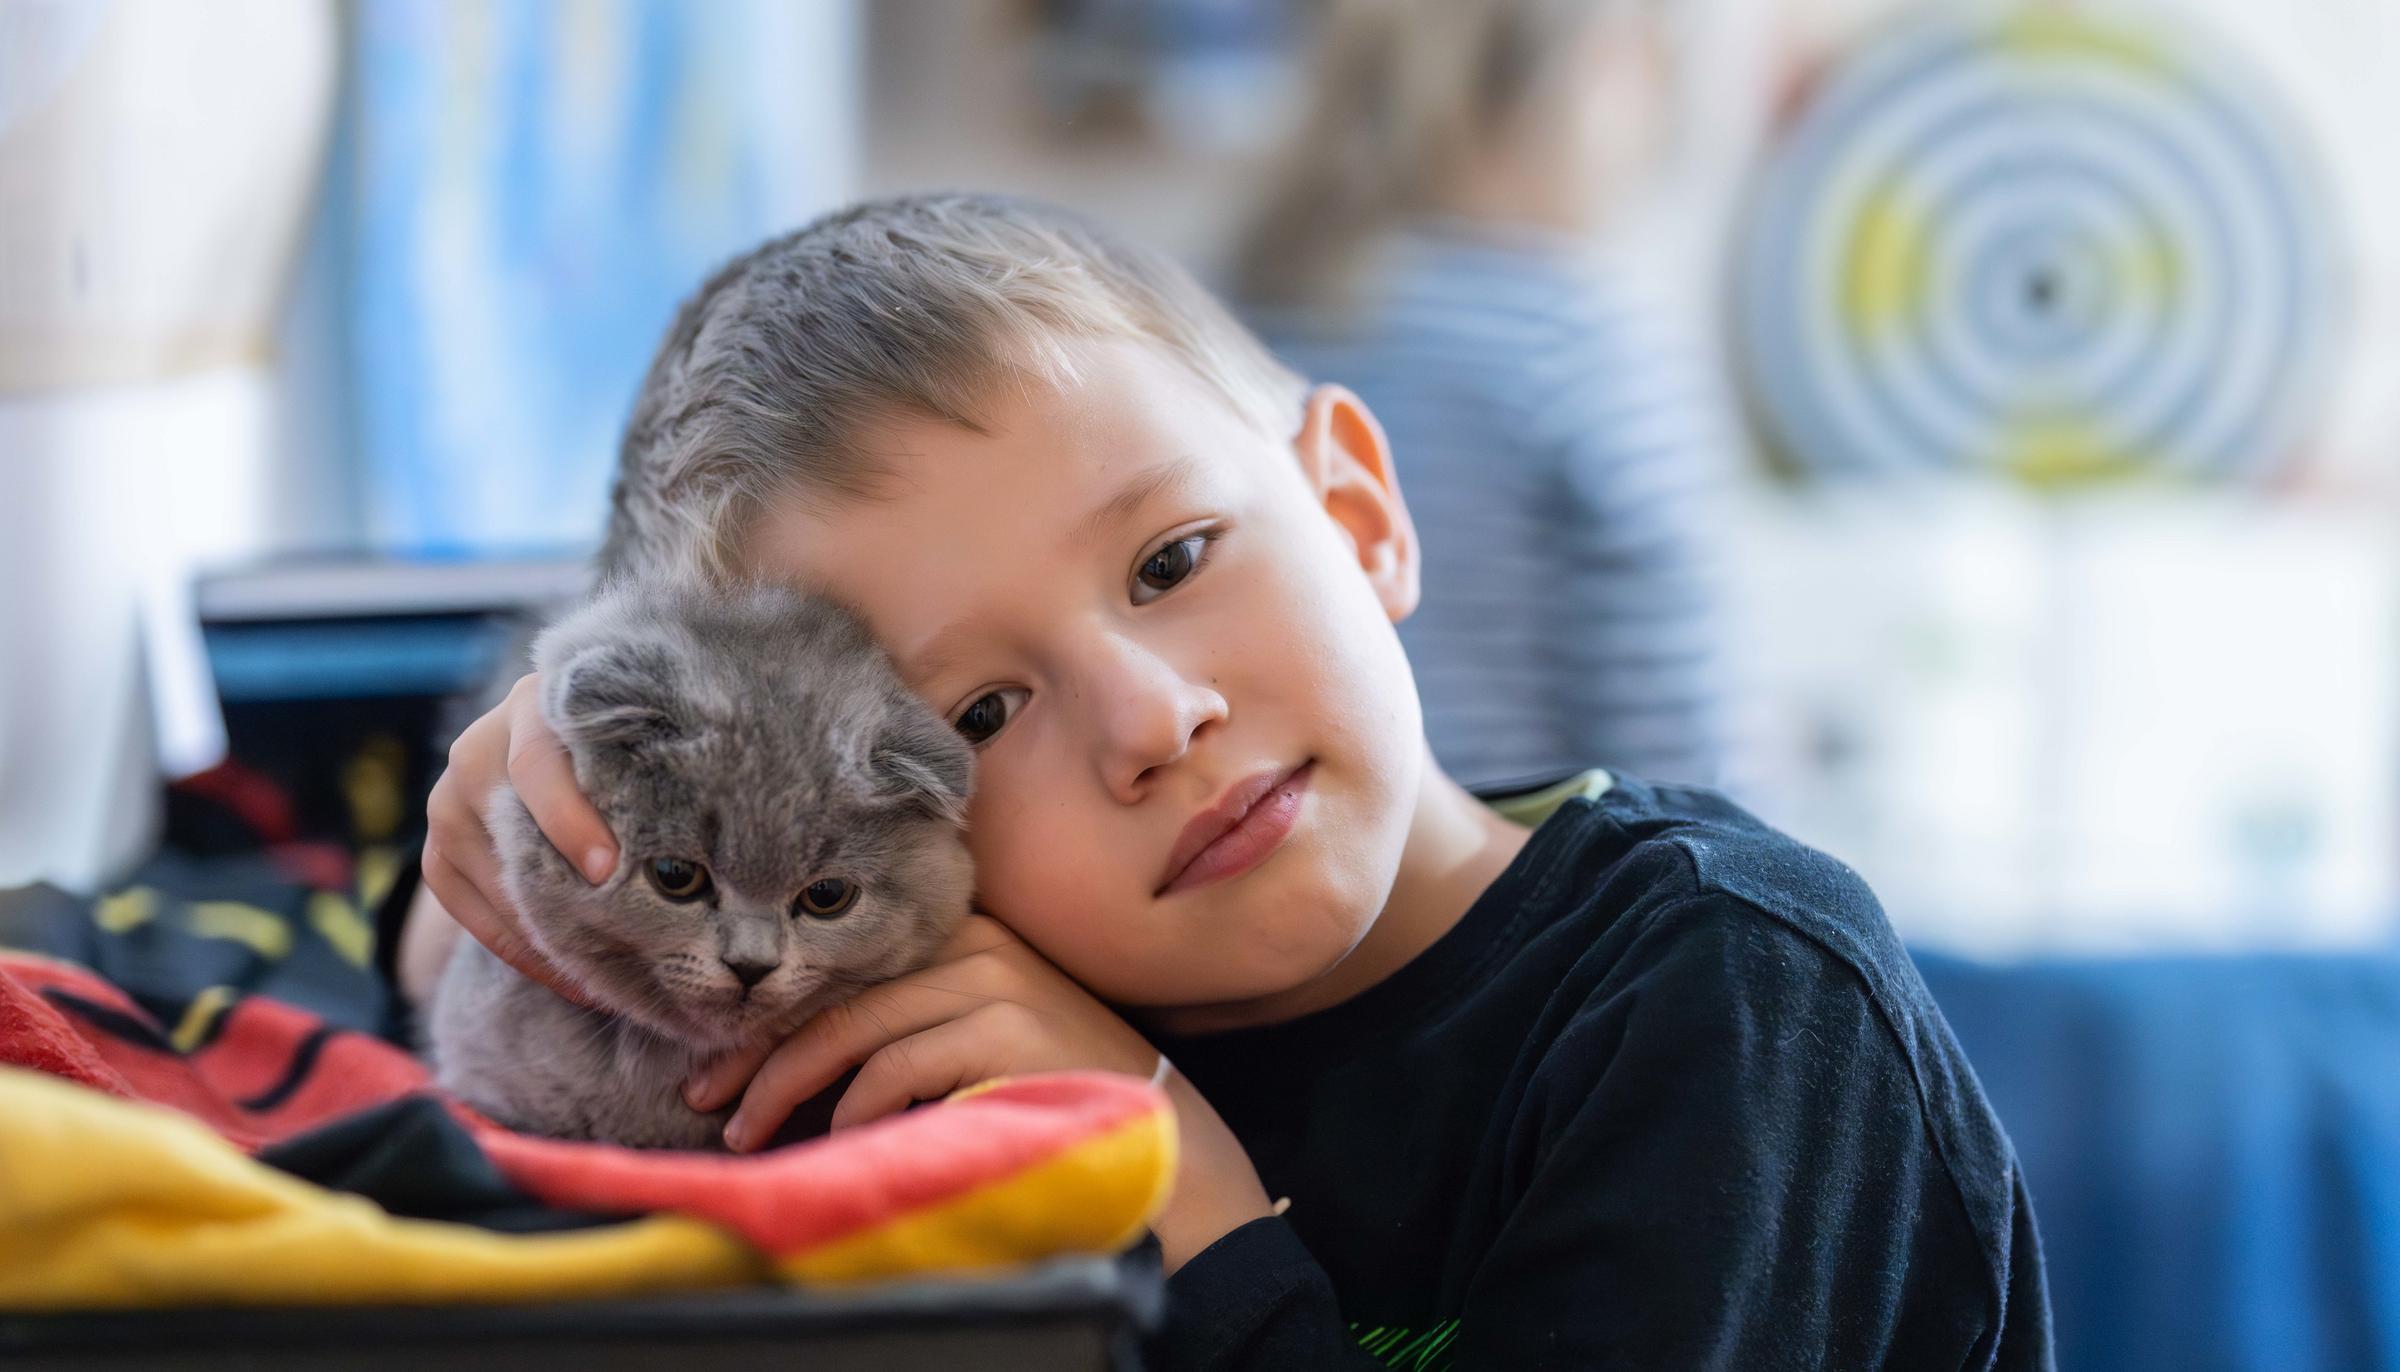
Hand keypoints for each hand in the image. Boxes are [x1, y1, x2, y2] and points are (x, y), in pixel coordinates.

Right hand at [418, 672, 616, 1002]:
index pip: (538, 765)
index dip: (568, 818)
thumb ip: (648, 764)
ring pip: (490, 884)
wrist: (541, 735)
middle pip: (510, 834)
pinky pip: (468, 914)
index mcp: (531, 710)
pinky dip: (518, 949)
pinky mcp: (437, 851)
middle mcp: (476, 752)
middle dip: (565, 896)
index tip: (607, 868)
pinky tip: (566, 976)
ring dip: (547, 934)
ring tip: (607, 974)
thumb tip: (713, 837)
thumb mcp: (628, 734)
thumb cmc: (610, 739)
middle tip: (623, 946)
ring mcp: (447, 803)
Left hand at [686, 914, 1274, 1271]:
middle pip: (838, 988)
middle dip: (760, 1049)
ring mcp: (994, 981)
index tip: (717, 1063)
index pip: (845, 964)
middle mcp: (977, 943)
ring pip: (857, 1027)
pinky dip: (860, 1108)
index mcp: (965, 933)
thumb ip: (907, 1024)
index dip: (775, 1013)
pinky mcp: (1007, 1027)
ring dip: (789, 1087)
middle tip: (705, 1098)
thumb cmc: (1054, 1088)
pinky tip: (840, 1140)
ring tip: (751, 1132)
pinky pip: (901, 1065)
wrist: (1161, 1133)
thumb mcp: (978, 1035)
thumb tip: (791, 1057)